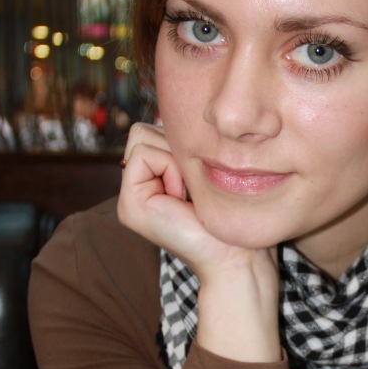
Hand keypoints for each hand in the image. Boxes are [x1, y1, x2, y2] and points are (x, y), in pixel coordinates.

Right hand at [117, 123, 281, 362]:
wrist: (238, 258)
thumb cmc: (235, 218)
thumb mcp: (209, 171)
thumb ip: (188, 146)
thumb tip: (179, 110)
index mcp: (155, 181)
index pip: (153, 129)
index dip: (182, 142)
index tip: (201, 179)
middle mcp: (137, 189)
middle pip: (144, 129)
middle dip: (177, 147)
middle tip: (196, 187)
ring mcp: (129, 199)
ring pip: (141, 136)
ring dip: (176, 158)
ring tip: (190, 194)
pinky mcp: (129, 206)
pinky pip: (143, 154)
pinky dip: (170, 167)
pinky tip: (183, 199)